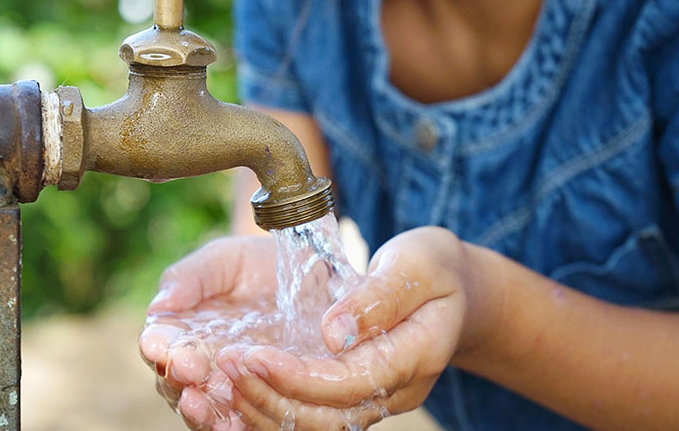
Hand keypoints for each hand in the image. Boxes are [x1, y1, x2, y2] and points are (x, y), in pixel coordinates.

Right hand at [139, 236, 280, 429]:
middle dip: (179, 380)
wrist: (307, 274)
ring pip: (204, 408)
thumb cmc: (257, 264)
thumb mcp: (225, 260)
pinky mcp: (259, 398)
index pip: (160, 343)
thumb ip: (191, 277)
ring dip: (200, 411)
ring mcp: (227, 384)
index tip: (166, 348)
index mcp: (180, 329)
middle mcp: (198, 362)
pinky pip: (241, 421)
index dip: (160, 347)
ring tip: (202, 406)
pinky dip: (234, 425)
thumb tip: (159, 305)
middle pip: (176, 381)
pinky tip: (232, 424)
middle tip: (190, 374)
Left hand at [216, 227, 484, 429]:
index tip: (253, 355)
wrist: (454, 290)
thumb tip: (333, 333)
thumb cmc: (434, 267)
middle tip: (226, 365)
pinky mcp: (356, 397)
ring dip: (265, 408)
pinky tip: (239, 389)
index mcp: (416, 356)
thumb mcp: (416, 264)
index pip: (350, 383)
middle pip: (328, 417)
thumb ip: (378, 297)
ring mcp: (377, 399)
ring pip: (316, 427)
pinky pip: (312, 417)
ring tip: (224, 377)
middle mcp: (396, 390)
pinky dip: (273, 408)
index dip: (298, 377)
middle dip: (270, 396)